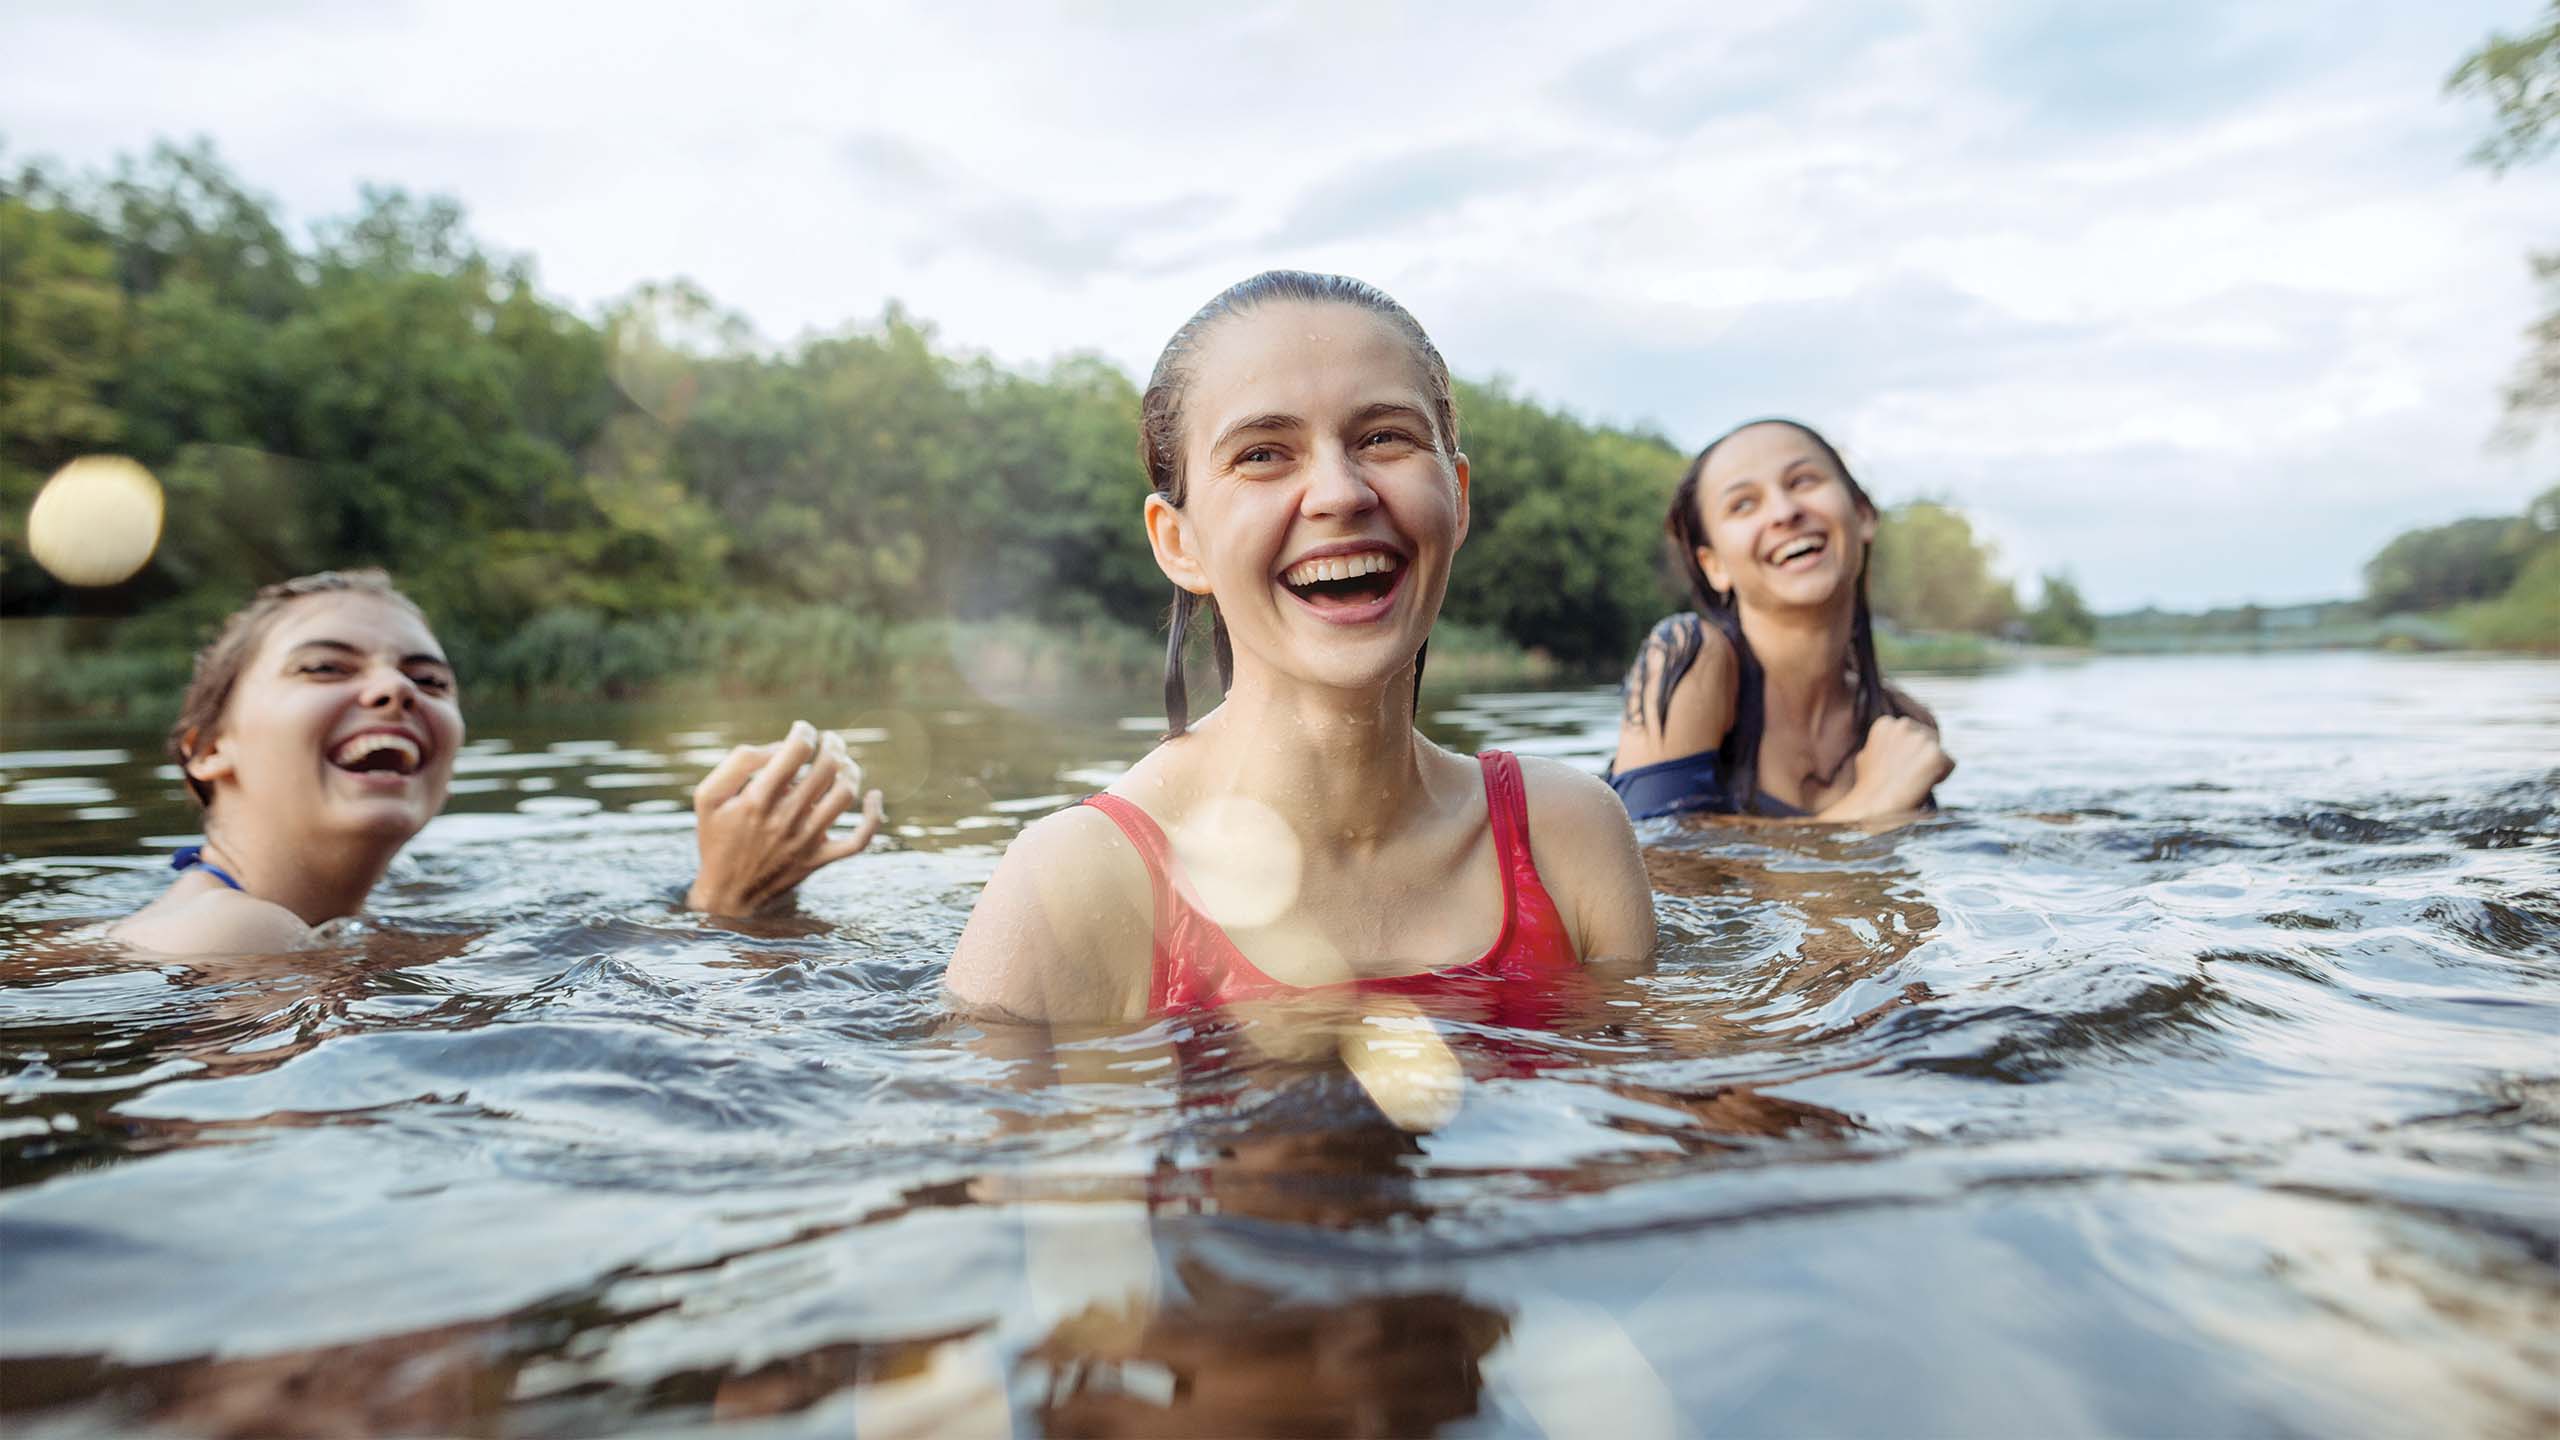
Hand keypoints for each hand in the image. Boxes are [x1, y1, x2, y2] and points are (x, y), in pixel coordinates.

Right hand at [685, 720, 885, 914]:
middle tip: (830, 739)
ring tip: (844, 760)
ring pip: (845, 795)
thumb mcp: (708, 797)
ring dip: (851, 769)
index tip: (802, 729)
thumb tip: (779, 747)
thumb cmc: (717, 839)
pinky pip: (859, 840)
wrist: (728, 894)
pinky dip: (873, 817)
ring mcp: (807, 841)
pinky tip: (874, 796)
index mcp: (757, 800)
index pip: (796, 752)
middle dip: (832, 744)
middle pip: (826, 768)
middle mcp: (786, 819)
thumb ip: (739, 763)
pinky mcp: (820, 859)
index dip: (804, 731)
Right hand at [1835, 715, 1952, 818]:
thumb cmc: (1867, 788)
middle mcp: (1904, 725)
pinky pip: (1949, 764)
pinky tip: (1924, 785)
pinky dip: (1941, 776)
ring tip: (1915, 782)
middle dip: (1923, 755)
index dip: (1909, 751)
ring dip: (1932, 766)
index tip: (1901, 767)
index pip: (1911, 731)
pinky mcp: (1935, 754)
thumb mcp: (1866, 757)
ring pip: (1939, 751)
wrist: (1872, 806)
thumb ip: (1882, 746)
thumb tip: (1890, 747)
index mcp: (1886, 723)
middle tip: (1911, 776)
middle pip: (1929, 737)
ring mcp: (1920, 738)